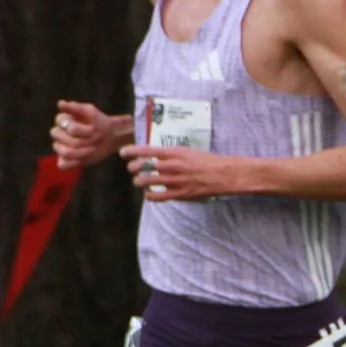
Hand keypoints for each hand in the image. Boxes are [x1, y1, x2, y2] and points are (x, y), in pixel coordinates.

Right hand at [51, 99, 126, 169]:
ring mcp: (61, 147)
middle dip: (80, 140)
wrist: (111, 137)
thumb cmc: (100, 122)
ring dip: (80, 152)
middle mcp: (59, 134)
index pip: (62, 124)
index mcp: (62, 120)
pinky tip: (85, 157)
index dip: (79, 129)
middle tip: (95, 139)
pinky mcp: (67, 160)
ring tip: (92, 149)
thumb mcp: (90, 112)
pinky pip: (63, 164)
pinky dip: (74, 162)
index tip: (94, 129)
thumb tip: (59, 103)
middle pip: (60, 139)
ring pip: (63, 152)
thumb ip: (75, 107)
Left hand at [120, 144, 247, 202]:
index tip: (123, 153)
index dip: (131, 151)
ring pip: (146, 182)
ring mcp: (174, 180)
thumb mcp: (187, 151)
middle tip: (133, 169)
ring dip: (139, 181)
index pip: (146, 150)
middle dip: (133, 168)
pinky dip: (149, 195)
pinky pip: (156, 196)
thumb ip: (170, 154)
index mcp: (174, 152)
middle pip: (142, 166)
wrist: (222, 174)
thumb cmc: (206, 161)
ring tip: (139, 181)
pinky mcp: (178, 194)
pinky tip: (149, 193)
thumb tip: (155, 156)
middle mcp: (171, 165)